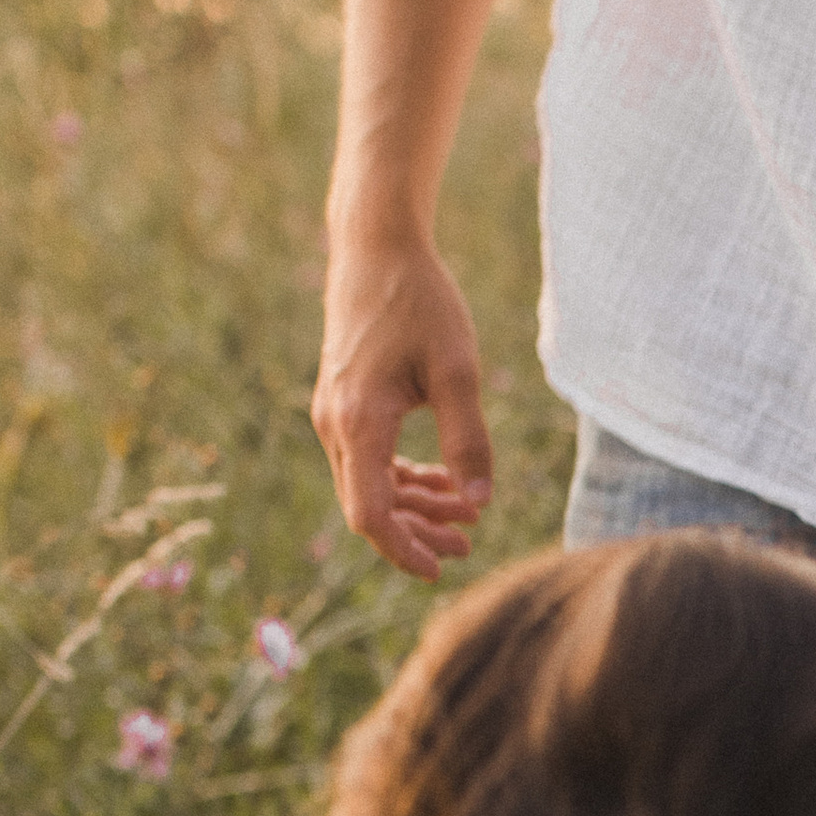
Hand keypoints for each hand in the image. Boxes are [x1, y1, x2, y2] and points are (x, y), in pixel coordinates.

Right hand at [311, 224, 493, 581]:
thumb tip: (480, 503)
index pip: (370, 514)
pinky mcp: (344, 402)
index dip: (403, 549)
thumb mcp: (457, 370)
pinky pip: (368, 460)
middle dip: (417, 533)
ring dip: (414, 507)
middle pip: (369, 507)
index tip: (440, 568)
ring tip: (466, 517)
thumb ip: (468, 440)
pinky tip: (442, 483)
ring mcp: (334, 414)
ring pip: (369, 485)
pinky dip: (403, 478)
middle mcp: (336, 424)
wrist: (375, 246)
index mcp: (359, 422)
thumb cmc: (419, 301)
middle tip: (468, 543)